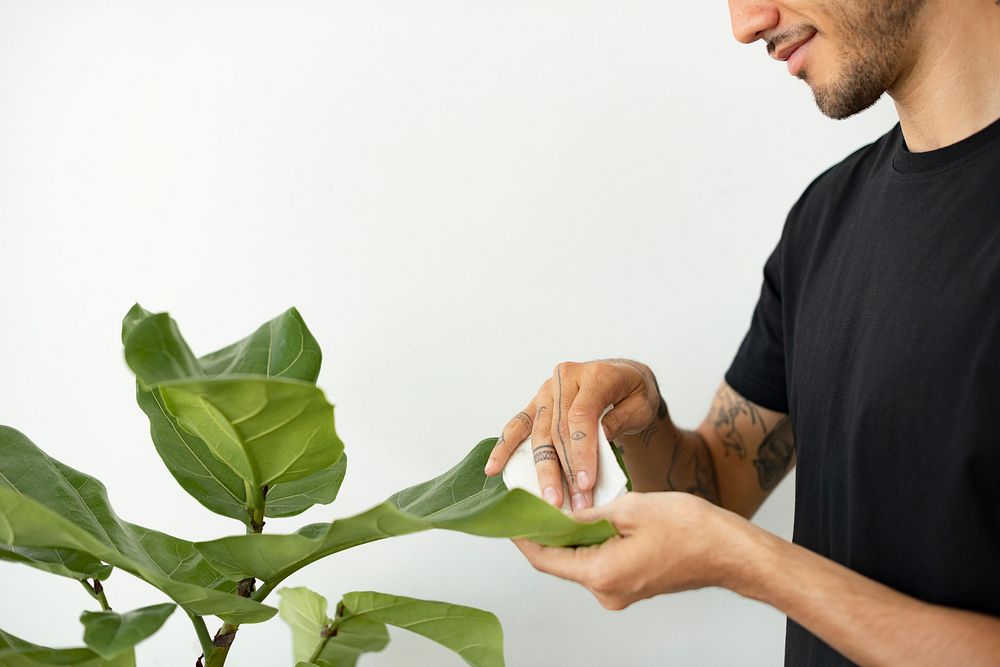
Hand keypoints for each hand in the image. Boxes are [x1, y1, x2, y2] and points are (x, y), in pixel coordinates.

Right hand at [485, 359, 663, 509]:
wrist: (623, 377)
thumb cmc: (634, 393)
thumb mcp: (640, 406)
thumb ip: (617, 423)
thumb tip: (595, 450)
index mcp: (593, 375)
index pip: (581, 417)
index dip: (582, 452)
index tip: (586, 484)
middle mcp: (565, 379)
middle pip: (558, 430)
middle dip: (565, 471)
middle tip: (573, 504)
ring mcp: (547, 390)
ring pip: (539, 434)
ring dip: (543, 470)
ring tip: (549, 500)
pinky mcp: (536, 403)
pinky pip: (518, 425)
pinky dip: (504, 447)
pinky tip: (493, 469)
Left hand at [512, 492, 750, 609]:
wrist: (730, 551)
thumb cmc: (689, 529)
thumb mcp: (629, 509)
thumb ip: (587, 515)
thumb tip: (557, 515)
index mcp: (602, 574)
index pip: (546, 560)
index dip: (523, 538)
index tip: (508, 518)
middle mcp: (607, 591)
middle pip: (561, 561)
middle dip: (546, 532)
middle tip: (532, 502)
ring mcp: (620, 592)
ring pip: (581, 560)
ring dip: (570, 534)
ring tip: (562, 503)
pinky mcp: (631, 584)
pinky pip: (599, 562)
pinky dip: (590, 541)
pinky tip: (590, 517)